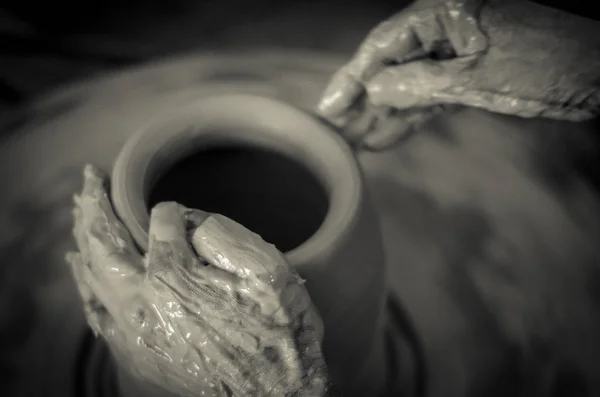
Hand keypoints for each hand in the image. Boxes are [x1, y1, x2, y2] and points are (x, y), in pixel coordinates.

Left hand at [66, 165, 330, 396]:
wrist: (275, 394)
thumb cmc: (276, 332)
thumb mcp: (265, 273)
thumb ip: (221, 237)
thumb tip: (188, 221)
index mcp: (174, 279)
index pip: (159, 224)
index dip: (173, 212)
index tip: (184, 213)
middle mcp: (142, 306)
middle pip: (104, 247)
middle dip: (93, 208)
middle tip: (88, 181)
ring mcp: (134, 334)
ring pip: (93, 278)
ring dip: (83, 241)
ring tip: (79, 215)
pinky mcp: (137, 356)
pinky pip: (97, 314)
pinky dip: (86, 286)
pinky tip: (84, 273)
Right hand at [318, 0, 599, 149]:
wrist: (596, 75)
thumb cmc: (544, 63)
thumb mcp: (475, 75)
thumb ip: (419, 84)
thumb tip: (373, 92)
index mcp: (443, 12)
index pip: (384, 44)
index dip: (352, 77)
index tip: (329, 107)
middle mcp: (443, 30)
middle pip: (391, 66)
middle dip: (363, 101)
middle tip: (335, 131)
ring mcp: (454, 55)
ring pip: (407, 86)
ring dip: (383, 115)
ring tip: (355, 142)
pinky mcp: (466, 78)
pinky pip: (428, 99)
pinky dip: (410, 119)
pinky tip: (386, 138)